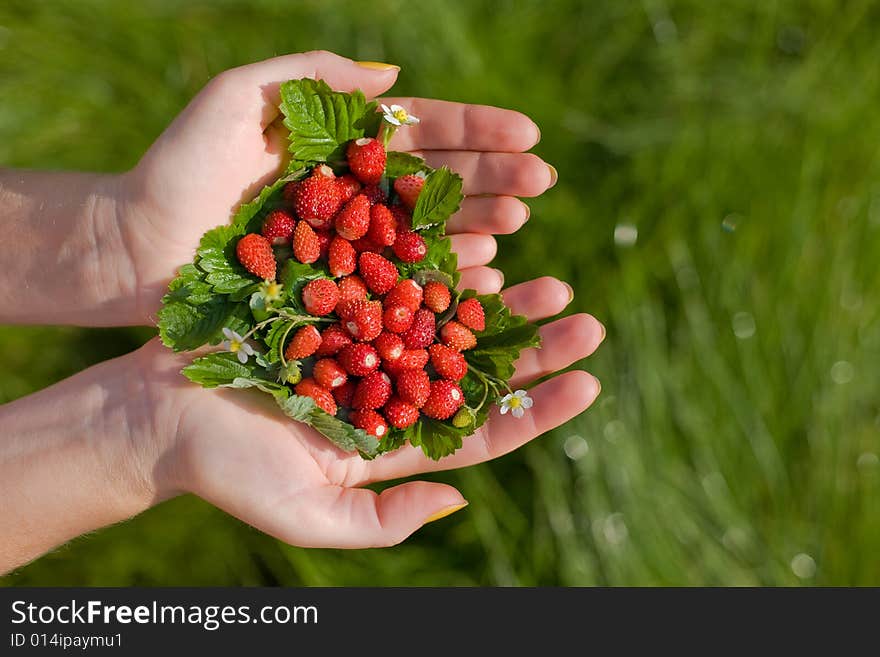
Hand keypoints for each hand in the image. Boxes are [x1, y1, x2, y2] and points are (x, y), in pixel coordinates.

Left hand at [119, 50, 554, 321]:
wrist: (136, 245)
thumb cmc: (180, 167)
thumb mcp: (239, 96)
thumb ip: (313, 73)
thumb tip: (396, 77)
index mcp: (343, 146)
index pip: (423, 133)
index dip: (477, 133)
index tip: (527, 134)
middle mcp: (358, 196)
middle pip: (439, 183)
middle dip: (494, 179)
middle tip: (541, 184)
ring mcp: (353, 246)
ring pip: (429, 233)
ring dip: (480, 227)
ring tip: (521, 220)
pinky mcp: (341, 292)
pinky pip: (402, 285)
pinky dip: (443, 278)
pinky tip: (484, 274)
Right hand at [139, 277, 602, 547]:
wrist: (158, 413)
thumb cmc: (226, 471)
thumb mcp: (307, 513)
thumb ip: (383, 521)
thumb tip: (459, 500)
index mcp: (393, 445)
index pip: (480, 431)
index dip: (537, 409)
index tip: (588, 380)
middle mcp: (389, 395)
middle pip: (475, 373)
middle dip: (531, 348)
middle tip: (583, 318)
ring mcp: (366, 349)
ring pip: (447, 325)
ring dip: (497, 304)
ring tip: (545, 279)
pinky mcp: (337, 308)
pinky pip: (399, 286)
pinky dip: (437, 271)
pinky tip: (476, 252)